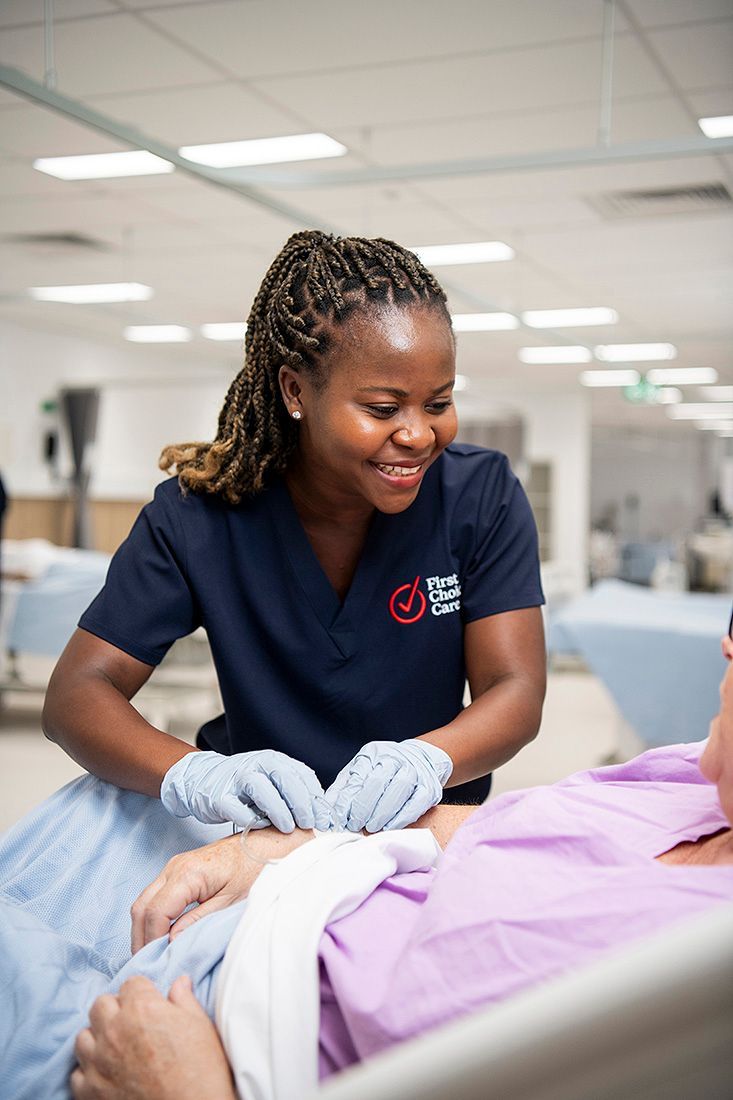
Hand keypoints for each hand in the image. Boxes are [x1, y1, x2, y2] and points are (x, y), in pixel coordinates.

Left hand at [71, 975, 235, 1099]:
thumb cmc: (201, 1071)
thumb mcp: (200, 1026)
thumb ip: (184, 1000)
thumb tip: (179, 982)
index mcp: (142, 1008)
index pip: (131, 984)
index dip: (143, 992)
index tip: (151, 1003)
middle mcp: (114, 1031)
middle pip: (101, 1005)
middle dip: (115, 1009)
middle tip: (132, 1023)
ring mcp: (99, 1062)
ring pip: (83, 1037)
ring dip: (98, 1038)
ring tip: (116, 1048)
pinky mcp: (90, 1091)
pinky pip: (77, 1073)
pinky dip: (89, 1072)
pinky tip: (107, 1074)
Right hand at [130, 829, 309, 953]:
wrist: (265, 844)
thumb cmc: (254, 870)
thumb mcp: (231, 902)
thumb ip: (199, 922)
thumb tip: (171, 942)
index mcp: (187, 874)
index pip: (154, 912)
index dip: (151, 941)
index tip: (156, 963)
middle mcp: (174, 867)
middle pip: (141, 906)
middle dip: (140, 937)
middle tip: (148, 965)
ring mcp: (173, 866)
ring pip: (143, 900)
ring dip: (144, 928)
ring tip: (153, 955)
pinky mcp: (178, 870)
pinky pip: (154, 895)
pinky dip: (152, 917)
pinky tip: (161, 936)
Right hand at [160, 749, 332, 831]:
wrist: (203, 779)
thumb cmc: (244, 787)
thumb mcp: (271, 782)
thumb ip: (292, 793)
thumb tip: (321, 817)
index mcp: (274, 760)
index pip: (302, 775)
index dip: (316, 798)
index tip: (325, 820)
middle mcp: (257, 764)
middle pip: (284, 777)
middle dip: (300, 802)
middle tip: (309, 824)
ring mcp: (236, 778)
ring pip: (261, 788)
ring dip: (278, 809)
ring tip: (288, 828)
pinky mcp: (218, 796)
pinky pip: (236, 807)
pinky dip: (249, 818)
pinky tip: (259, 827)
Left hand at [326, 739, 452, 831]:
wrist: (421, 759)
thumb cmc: (383, 770)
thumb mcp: (360, 771)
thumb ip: (343, 788)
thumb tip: (326, 810)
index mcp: (373, 753)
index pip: (358, 776)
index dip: (347, 799)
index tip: (340, 818)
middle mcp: (395, 758)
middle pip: (377, 782)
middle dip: (363, 807)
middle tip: (354, 825)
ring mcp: (414, 771)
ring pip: (397, 791)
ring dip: (382, 813)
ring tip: (370, 828)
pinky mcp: (429, 787)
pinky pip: (416, 803)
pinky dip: (401, 817)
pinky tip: (389, 827)